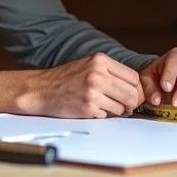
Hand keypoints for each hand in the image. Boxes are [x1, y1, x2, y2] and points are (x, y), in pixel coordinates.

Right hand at [21, 52, 145, 118]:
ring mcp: (93, 91)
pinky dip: (103, 114)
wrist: (41, 89)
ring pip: (123, 107)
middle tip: (123, 104)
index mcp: (100, 60)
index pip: (134, 77)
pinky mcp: (88, 107)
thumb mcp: (89, 65)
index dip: (135, 88)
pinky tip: (91, 107)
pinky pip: (108, 115)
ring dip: (115, 110)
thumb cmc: (65, 78)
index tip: (130, 93)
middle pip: (133, 94)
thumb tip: (135, 86)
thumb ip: (111, 72)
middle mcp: (98, 74)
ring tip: (101, 104)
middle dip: (131, 102)